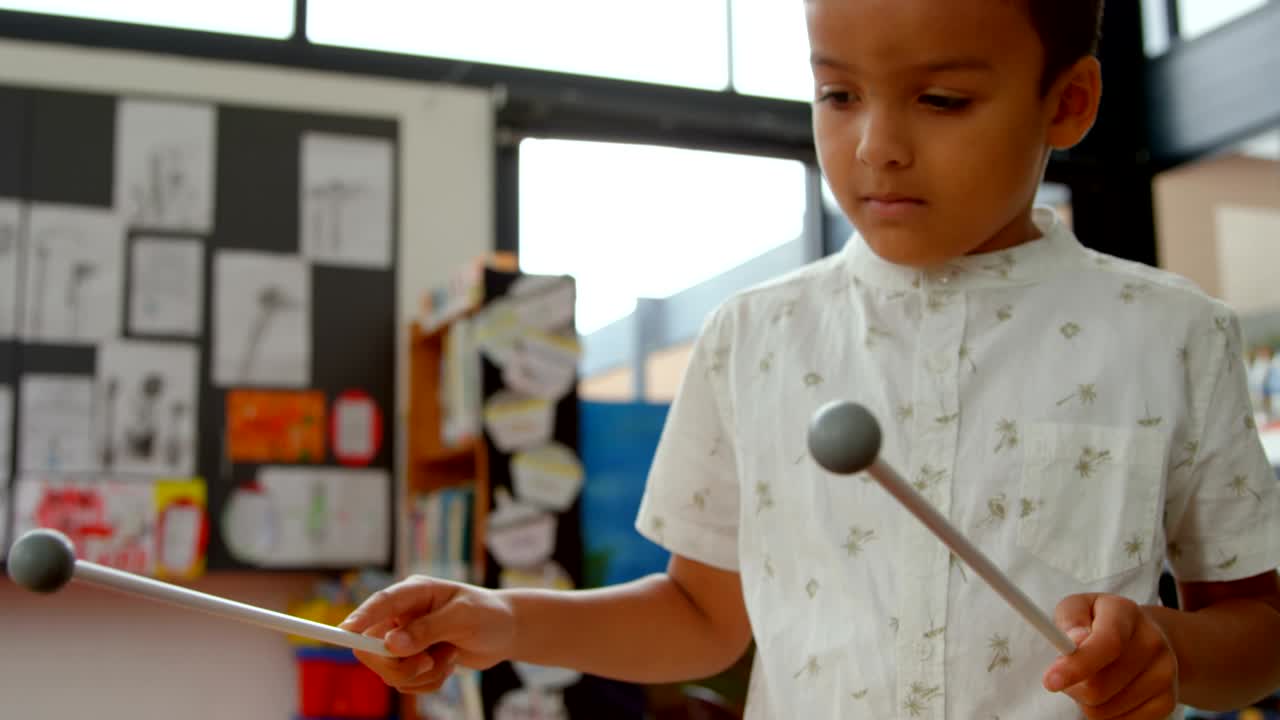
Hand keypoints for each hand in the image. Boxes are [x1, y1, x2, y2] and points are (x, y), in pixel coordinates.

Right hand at [339, 575, 515, 693]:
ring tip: (449, 657)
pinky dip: (428, 682)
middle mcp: (403, 615)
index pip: (379, 604)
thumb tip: (392, 644)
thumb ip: (428, 629)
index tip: (344, 633)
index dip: (359, 619)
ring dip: (422, 674)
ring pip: (390, 671)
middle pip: (373, 648)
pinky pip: (406, 683)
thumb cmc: (488, 614)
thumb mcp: (463, 617)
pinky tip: (448, 665)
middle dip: (400, 664)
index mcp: (414, 593)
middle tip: (428, 663)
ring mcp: (406, 639)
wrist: (506, 632)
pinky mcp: (412, 659)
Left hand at [1044, 593, 1178, 718]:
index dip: (1076, 666)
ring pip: (1106, 710)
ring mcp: (1165, 674)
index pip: (1107, 644)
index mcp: (1126, 613)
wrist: (1144, 636)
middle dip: (1072, 686)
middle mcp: (1153, 642)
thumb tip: (1074, 640)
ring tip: (1092, 680)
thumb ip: (1070, 619)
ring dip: (1086, 701)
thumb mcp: (1078, 607)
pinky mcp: (1168, 702)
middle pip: (1100, 685)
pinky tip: (1109, 695)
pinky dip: (1105, 715)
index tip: (1050, 681)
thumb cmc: (1098, 621)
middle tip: (1066, 676)